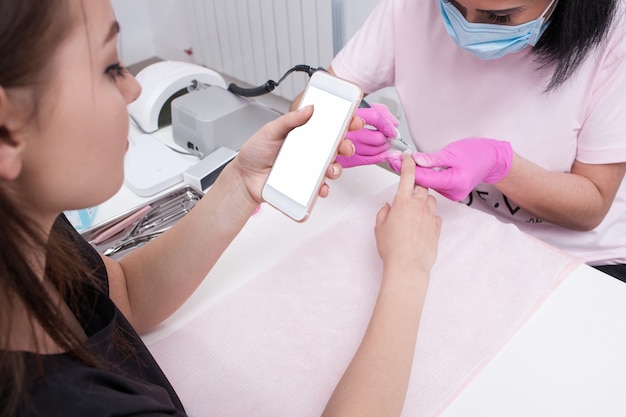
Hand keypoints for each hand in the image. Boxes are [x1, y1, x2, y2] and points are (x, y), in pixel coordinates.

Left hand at [233, 106, 362, 204]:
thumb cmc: (255, 153)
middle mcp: (310, 151)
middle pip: (336, 147)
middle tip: (345, 146)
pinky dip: (324, 188)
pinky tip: (321, 187)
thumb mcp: (270, 130)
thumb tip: (309, 108)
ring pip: (332, 168)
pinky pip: (320, 187)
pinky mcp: (304, 185)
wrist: (244, 178)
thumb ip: (289, 119)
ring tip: (330, 170)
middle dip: (347, 146)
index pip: (328, 126)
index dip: (344, 122)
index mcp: (304, 134)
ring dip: (337, 169)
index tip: (354, 120)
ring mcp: (308, 169)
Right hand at [336, 103, 398, 167]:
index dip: (388, 125)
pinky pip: (368, 160)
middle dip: (387, 138)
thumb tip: (394, 124)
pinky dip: (380, 157)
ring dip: (384, 148)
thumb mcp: (362, 108)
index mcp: (349, 114)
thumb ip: (381, 112)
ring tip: (385, 143)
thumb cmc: (345, 120)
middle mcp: (346, 131)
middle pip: (376, 137)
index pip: (375, 118)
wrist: (328, 131)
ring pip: (374, 150)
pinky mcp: (346, 159)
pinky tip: (384, 154)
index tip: (393, 130)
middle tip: (389, 136)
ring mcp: (345, 147)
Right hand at [375, 152, 440, 273]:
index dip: (408, 164)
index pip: (408, 175)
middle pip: (421, 187)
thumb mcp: (379, 228)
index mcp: (402, 202)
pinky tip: (421, 226)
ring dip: (424, 202)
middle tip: (407, 197)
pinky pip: (435, 216)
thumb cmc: (393, 249)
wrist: (408, 266)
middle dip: (416, 188)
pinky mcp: (437, 228)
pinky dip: (429, 216)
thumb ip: (383, 213)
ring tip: (414, 213)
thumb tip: (387, 207)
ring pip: (431, 200)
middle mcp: (418, 206)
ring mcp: (430, 216)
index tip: (409, 157)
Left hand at [388, 138, 512, 200]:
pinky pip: (435, 185)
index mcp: (453, 182)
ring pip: (428, 185)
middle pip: (424, 183)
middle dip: (409, 171)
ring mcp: (452, 194)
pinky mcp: (452, 193)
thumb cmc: (477, 153)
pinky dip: (426, 177)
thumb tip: (416, 161)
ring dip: (417, 174)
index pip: (423, 178)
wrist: (493, 160)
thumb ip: (433, 159)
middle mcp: (452, 192)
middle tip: (393, 159)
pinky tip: (418, 170)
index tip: (394, 161)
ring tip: (402, 162)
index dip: (407, 169)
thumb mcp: (453, 152)